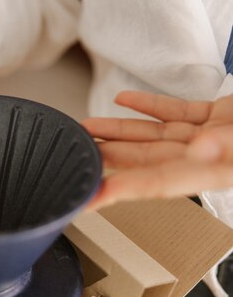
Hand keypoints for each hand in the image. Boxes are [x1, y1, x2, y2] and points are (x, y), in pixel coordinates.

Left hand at [83, 90, 232, 209]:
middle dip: (109, 157)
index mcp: (215, 172)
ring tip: (90, 127)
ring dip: (120, 130)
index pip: (160, 183)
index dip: (123, 189)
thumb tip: (199, 148)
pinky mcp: (214, 116)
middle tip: (78, 156)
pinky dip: (149, 105)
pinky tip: (124, 100)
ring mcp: (209, 136)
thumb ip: (228, 144)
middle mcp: (207, 158)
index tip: (94, 196)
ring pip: (154, 134)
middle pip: (147, 160)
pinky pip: (175, 111)